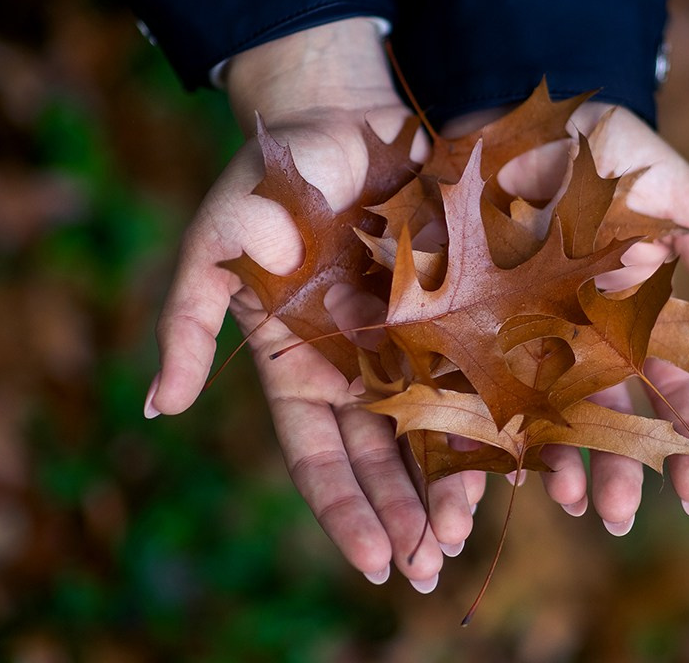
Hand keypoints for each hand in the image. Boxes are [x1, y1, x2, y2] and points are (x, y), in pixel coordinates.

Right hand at [144, 19, 481, 589]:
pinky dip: (502, 413)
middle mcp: (358, 368)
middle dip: (405, 517)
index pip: (320, 458)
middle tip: (432, 571)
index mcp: (300, 368)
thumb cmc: (267, 180)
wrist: (338, 117)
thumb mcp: (215, 244)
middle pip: (384, 459)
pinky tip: (531, 457)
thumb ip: (187, 321)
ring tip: (478, 537)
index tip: (378, 562)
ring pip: (436, 429)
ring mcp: (413, 342)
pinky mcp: (461, 308)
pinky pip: (484, 369)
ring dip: (454, 486)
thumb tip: (157, 404)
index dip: (347, 510)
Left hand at [442, 101, 688, 530]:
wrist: (525, 111)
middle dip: (620, 467)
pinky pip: (475, 377)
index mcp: (636, 313)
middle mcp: (582, 333)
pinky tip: (493, 464)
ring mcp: (525, 329)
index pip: (669, 388)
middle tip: (623, 519)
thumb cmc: (611, 150)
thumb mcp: (678, 193)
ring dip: (558, 460)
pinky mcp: (467, 315)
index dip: (687, 440)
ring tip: (566, 504)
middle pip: (607, 413)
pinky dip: (483, 420)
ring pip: (546, 409)